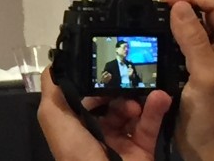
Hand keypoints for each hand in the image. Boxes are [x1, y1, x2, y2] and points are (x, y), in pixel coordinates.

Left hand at [37, 69, 170, 160]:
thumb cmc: (75, 150)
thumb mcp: (53, 117)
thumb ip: (52, 90)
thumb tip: (55, 64)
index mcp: (73, 124)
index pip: (83, 95)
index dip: (92, 80)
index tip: (103, 62)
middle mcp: (95, 130)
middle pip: (109, 102)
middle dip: (116, 90)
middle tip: (123, 82)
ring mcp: (120, 141)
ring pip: (130, 111)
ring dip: (134, 101)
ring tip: (134, 103)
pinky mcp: (142, 150)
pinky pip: (149, 126)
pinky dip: (155, 110)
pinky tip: (161, 97)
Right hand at [162, 0, 213, 160]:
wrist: (209, 149)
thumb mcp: (206, 73)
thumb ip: (193, 39)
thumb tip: (178, 5)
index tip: (164, 2)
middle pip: (201, 13)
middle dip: (178, 6)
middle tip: (152, 13)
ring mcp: (204, 60)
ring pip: (187, 29)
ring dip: (169, 23)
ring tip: (147, 25)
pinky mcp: (188, 71)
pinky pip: (176, 47)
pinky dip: (163, 40)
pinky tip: (149, 43)